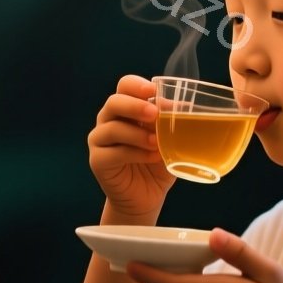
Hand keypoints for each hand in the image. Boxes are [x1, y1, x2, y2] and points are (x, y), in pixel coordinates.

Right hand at [88, 74, 174, 219]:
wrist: (146, 196)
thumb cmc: (157, 163)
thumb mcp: (169, 140)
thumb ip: (172, 123)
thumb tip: (184, 106)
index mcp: (126, 108)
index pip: (125, 86)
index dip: (136, 85)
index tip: (153, 90)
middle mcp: (109, 119)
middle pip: (114, 102)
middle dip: (135, 106)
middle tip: (154, 113)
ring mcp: (100, 140)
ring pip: (112, 128)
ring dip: (137, 134)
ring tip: (157, 143)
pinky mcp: (98, 161)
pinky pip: (113, 153)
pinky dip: (135, 153)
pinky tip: (152, 157)